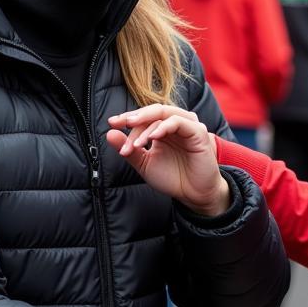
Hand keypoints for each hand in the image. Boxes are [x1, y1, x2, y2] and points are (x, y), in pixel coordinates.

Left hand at [106, 105, 228, 214]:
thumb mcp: (145, 164)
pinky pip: (179, 122)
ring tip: (135, 143)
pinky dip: (163, 127)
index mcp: (164, 128)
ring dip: (146, 125)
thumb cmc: (173, 178)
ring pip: (165, 113)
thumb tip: (109, 134)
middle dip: (135, 117)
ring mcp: (188, 126)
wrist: (193, 195)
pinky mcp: (198, 132)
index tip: (112, 124)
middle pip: (153, 111)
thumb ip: (129, 149)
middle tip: (119, 124)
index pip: (145, 116)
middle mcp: (177, 123)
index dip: (127, 118)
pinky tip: (152, 138)